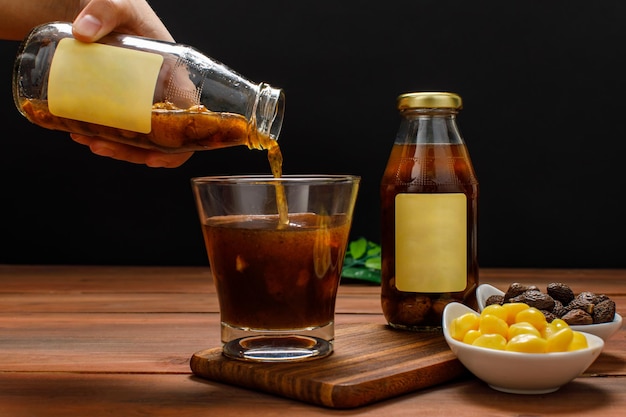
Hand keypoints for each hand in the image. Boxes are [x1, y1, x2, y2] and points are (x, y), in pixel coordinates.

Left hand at [70, 0, 192, 167]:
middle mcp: (163, 92)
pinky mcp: (122, 101)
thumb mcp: (118, 2)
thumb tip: (83, 32)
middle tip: (102, 146)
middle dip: (133, 152)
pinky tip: (82, 133)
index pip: (190, 119)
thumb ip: (105, 9)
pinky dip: (105, 136)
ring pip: (139, 138)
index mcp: (176, 74)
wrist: (98, 8)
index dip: (178, 147)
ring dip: (116, 148)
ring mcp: (142, 99)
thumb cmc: (121, 6)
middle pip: (161, 138)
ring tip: (87, 140)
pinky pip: (121, 128)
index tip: (152, 158)